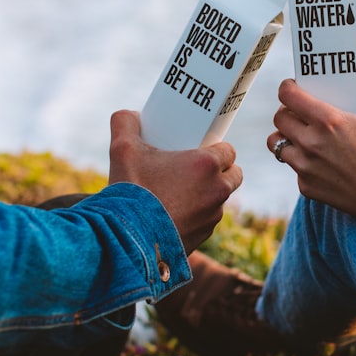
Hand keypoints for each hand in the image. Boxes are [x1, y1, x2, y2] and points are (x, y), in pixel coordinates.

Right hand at [108, 110, 241, 251]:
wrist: (126, 240)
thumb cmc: (130, 191)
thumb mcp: (122, 149)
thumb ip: (126, 123)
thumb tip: (130, 115)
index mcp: (206, 165)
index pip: (229, 151)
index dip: (218, 149)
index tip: (203, 149)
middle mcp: (217, 190)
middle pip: (233, 175)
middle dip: (220, 171)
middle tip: (196, 169)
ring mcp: (212, 216)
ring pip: (221, 199)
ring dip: (210, 194)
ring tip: (186, 191)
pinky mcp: (204, 236)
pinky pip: (208, 220)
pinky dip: (198, 215)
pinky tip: (178, 212)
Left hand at [267, 55, 355, 224]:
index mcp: (328, 121)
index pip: (288, 96)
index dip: (287, 88)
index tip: (293, 87)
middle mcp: (311, 143)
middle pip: (279, 119)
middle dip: (286, 112)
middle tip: (299, 112)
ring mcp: (306, 167)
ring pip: (277, 144)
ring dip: (286, 137)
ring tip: (301, 135)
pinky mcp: (306, 186)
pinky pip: (293, 168)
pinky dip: (301, 162)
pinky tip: (317, 160)